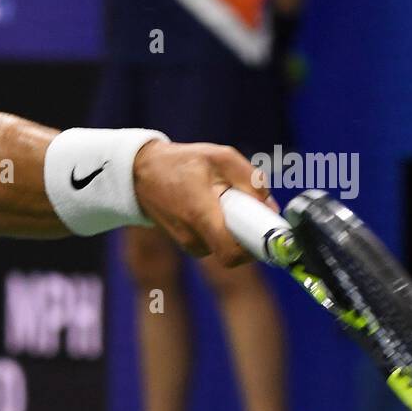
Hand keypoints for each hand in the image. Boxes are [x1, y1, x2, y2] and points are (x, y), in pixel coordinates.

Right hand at [133, 139, 277, 265]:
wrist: (140, 173)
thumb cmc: (180, 162)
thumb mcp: (221, 157)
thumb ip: (252, 181)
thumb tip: (270, 207)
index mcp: (200, 215)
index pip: (232, 253)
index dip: (254, 248)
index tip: (264, 232)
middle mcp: (192, 236)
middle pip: (233, 251)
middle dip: (246, 233)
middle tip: (247, 209)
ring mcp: (188, 243)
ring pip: (225, 246)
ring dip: (233, 229)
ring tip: (224, 202)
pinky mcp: (187, 243)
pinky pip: (215, 242)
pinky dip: (221, 228)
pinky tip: (213, 207)